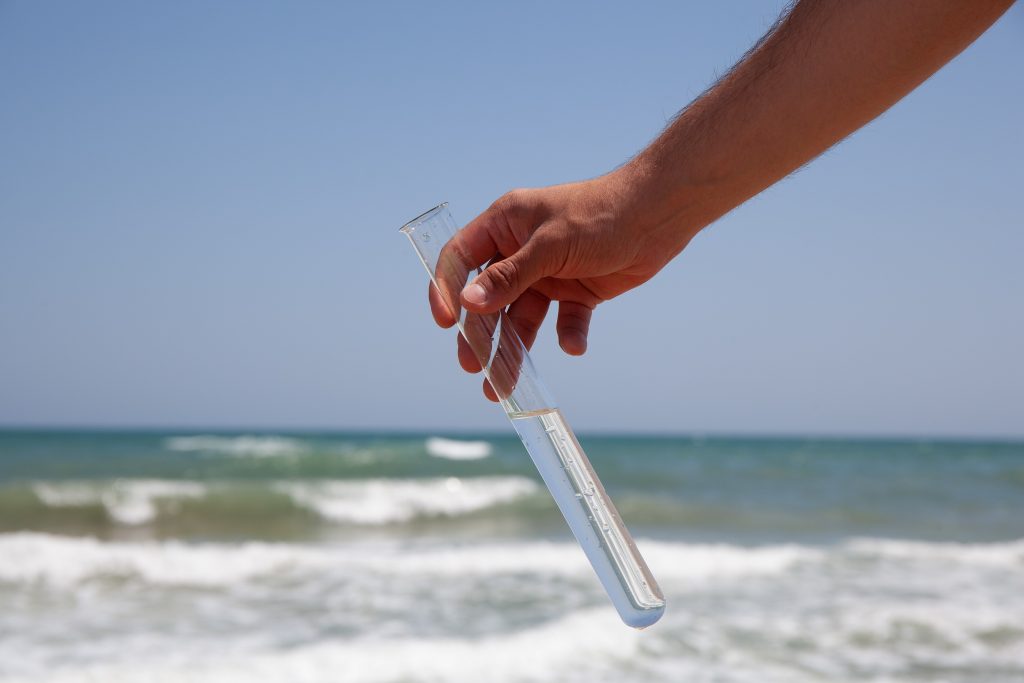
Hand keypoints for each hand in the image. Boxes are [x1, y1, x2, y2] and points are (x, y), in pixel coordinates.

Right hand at [428, 168, 697, 400]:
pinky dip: (568, 335)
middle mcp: (521, 251)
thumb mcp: (550, 246)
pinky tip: (574, 345)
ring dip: (515, 348)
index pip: (461, 258)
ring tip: (503, 385)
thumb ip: (509, 277)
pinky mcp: (578, 291)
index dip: (445, 288)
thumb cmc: (600, 214)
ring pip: (522, 317)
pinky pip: (565, 320)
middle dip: (480, 334)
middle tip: (471, 367)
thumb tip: (467, 304)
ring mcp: (550, 273)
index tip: (445, 322)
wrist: (658, 214)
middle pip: (489, 298)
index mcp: (505, 225)